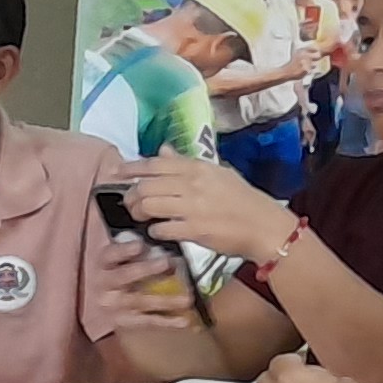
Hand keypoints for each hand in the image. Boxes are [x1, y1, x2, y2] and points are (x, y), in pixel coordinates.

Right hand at [88, 208, 194, 314]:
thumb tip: (166, 231)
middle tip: (166, 262)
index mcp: (104, 263)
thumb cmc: (124, 272)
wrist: (112, 305)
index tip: (139, 245)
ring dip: (164, 299)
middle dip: (145, 270)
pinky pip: (148, 321)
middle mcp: (105, 284)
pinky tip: (184, 320)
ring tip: (186, 299)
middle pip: (123, 277)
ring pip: (139, 301)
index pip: (109, 255)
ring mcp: (114, 305)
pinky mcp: (125, 321)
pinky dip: (167, 320)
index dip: (122, 250)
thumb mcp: (125, 258)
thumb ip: (139, 248)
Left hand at [124, 156, 300, 267]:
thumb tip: (163, 150)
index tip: (118, 172)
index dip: (132, 168)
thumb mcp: (217, 174)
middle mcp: (193, 184)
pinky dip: (154, 231)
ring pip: (149, 205)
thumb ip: (187, 163)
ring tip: (140, 217)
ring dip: (139, 212)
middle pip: (146, 185)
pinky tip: (158, 231)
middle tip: (129, 203)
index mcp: (198, 168)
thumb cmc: (242, 200)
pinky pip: (161, 229)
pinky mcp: (194, 230)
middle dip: (131, 195)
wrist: (265, 226)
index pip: (156, 163)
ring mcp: (193, 207)